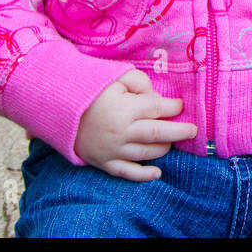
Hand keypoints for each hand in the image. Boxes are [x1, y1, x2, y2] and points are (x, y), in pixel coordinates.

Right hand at [74, 69, 196, 180]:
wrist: (59, 107)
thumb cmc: (92, 89)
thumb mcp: (118, 76)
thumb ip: (141, 83)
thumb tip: (158, 98)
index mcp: (125, 108)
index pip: (159, 109)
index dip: (174, 108)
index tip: (179, 106)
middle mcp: (121, 131)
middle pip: (159, 134)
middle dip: (179, 132)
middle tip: (193, 130)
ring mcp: (113, 149)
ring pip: (148, 153)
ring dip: (164, 148)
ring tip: (171, 142)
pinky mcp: (104, 162)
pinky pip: (127, 172)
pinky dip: (144, 175)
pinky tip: (157, 173)